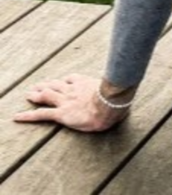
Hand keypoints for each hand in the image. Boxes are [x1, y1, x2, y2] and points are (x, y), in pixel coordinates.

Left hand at [13, 74, 131, 132]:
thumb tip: (130, 77)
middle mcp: (73, 89)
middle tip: (38, 85)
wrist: (112, 105)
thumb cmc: (118, 96)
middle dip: (46, 85)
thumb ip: (118, 82)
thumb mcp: (118, 86)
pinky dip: (28, 115)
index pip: (71, 79)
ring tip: (29, 95)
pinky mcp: (61, 114)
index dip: (64, 81)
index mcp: (85, 82)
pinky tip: (17, 117)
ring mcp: (66, 101)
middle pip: (56, 85)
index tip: (61, 81)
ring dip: (36, 95)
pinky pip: (42, 114)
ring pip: (47, 96)